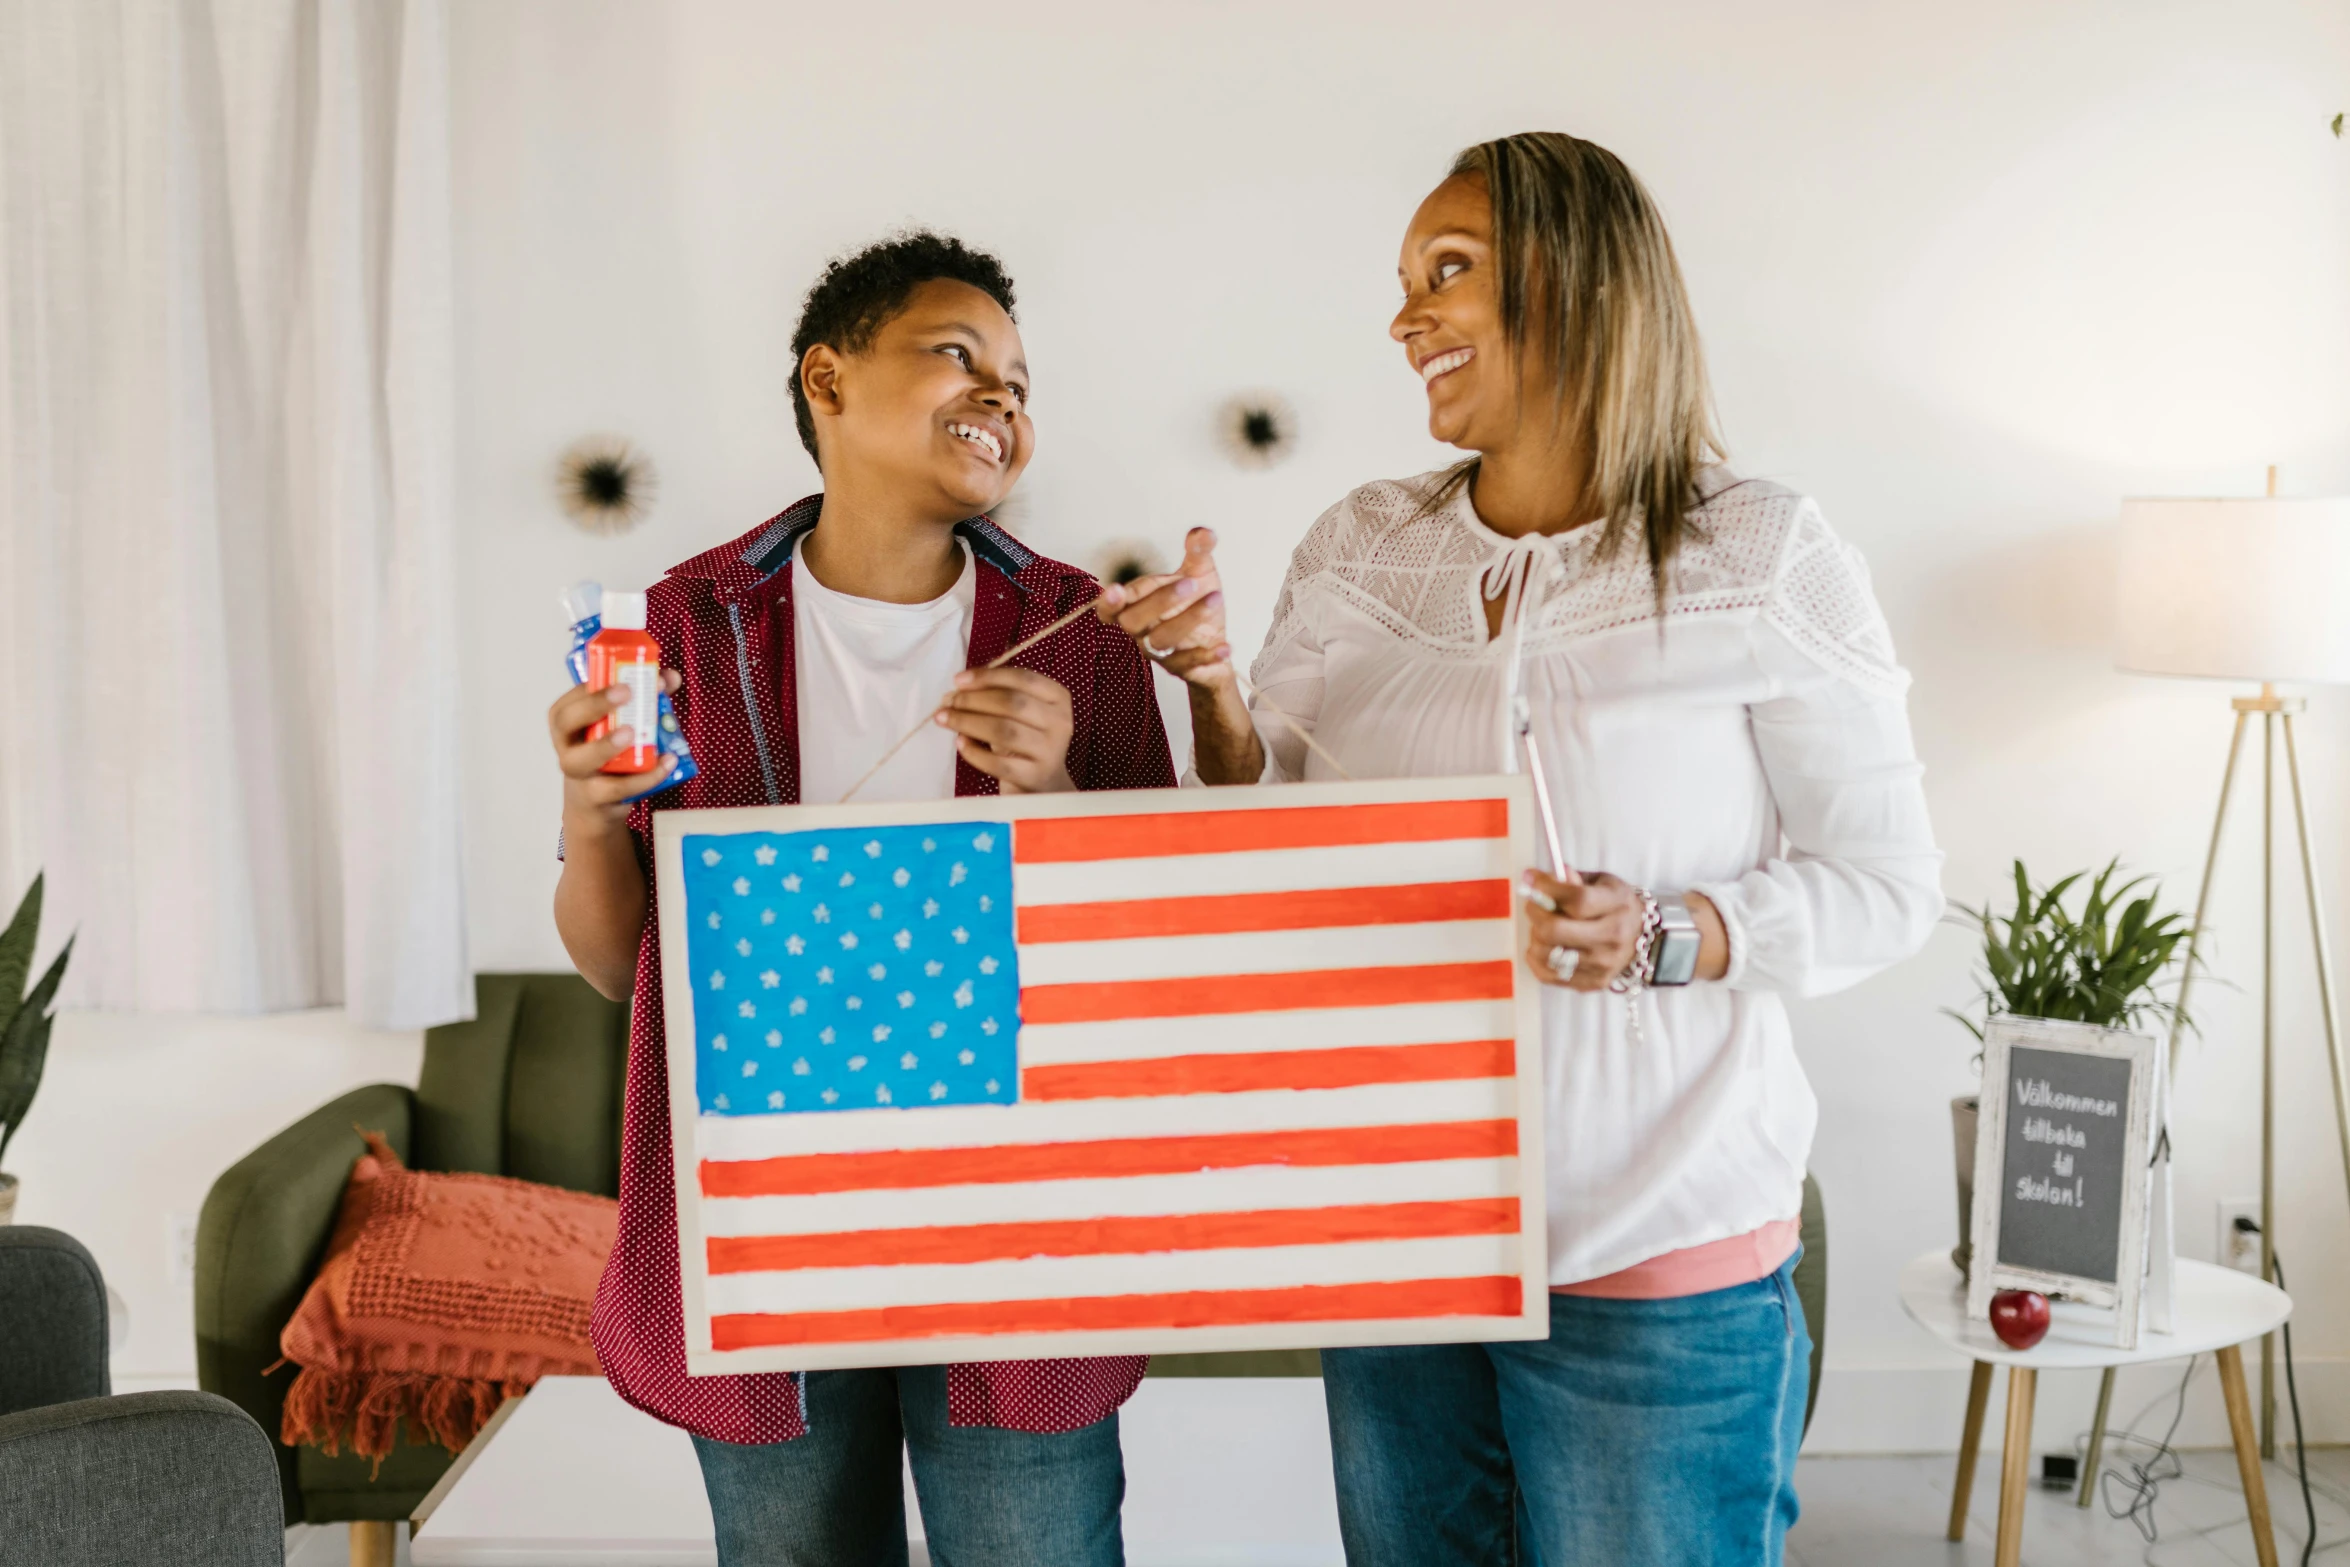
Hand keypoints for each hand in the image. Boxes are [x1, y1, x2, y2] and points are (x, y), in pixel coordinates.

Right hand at [548, 669, 680, 837]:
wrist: (597, 804)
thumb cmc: (608, 753)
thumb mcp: (621, 724)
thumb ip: (645, 698)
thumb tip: (670, 677)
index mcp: (567, 719)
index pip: (573, 695)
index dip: (599, 684)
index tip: (626, 677)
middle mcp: (566, 744)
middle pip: (566, 721)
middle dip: (595, 704)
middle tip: (626, 692)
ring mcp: (579, 772)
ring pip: (582, 760)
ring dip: (606, 745)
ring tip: (632, 733)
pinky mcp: (596, 797)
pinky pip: (617, 787)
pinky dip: (645, 776)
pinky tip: (667, 762)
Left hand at [937, 667, 1073, 793]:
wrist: (1044, 783)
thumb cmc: (1025, 740)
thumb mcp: (1020, 713)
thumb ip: (997, 695)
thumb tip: (959, 686)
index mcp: (1058, 698)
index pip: (1023, 678)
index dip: (988, 676)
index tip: (958, 680)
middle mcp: (1060, 722)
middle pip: (1013, 703)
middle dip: (974, 699)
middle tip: (948, 702)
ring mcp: (1050, 751)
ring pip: (1005, 731)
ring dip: (968, 721)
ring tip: (945, 719)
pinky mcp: (1035, 776)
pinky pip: (999, 763)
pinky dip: (974, 752)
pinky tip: (960, 743)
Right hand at [1097, 527, 1232, 688]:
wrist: (1215, 639)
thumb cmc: (1195, 604)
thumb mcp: (1199, 574)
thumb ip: (1197, 552)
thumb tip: (1203, 533)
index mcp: (1138, 605)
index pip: (1114, 606)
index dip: (1110, 601)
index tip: (1114, 590)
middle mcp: (1143, 631)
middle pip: (1134, 621)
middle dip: (1159, 601)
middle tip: (1189, 583)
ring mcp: (1162, 651)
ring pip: (1162, 640)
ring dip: (1188, 620)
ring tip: (1215, 599)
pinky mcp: (1183, 667)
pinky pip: (1189, 665)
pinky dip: (1207, 656)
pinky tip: (1226, 646)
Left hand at [1520, 868, 1646, 991]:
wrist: (1642, 936)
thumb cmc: (1616, 905)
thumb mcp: (1601, 882)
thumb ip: (1571, 880)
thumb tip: (1536, 879)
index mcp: (1617, 907)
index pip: (1577, 900)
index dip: (1547, 888)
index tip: (1533, 880)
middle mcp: (1612, 939)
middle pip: (1555, 930)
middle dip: (1535, 914)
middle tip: (1534, 905)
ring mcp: (1602, 965)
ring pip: (1546, 953)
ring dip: (1535, 936)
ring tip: (1543, 927)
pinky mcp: (1593, 982)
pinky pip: (1547, 974)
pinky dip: (1537, 958)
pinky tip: (1545, 946)